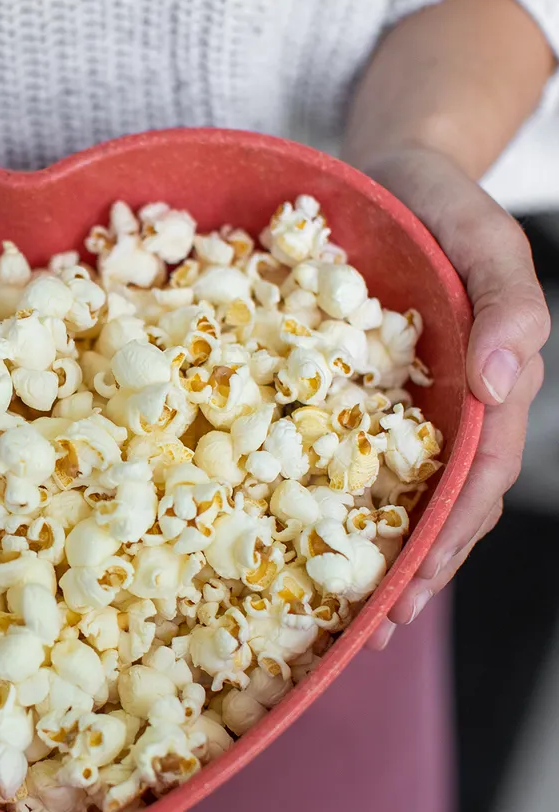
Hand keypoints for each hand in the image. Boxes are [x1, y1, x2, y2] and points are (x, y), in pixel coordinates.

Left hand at [360, 146, 548, 649]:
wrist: (385, 181)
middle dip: (414, 570)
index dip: (450, 536)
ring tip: (344, 619)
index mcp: (485, 385)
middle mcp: (447, 410)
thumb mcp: (481, 234)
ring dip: (379, 559)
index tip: (413, 585)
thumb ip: (506, 298)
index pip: (479, 476)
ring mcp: (402, 410)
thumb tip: (503, 380)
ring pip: (402, 497)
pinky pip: (352, 462)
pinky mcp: (356, 400)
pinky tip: (306, 546)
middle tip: (371, 630)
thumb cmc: (436, 203)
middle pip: (443, 505)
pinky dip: (339, 509)